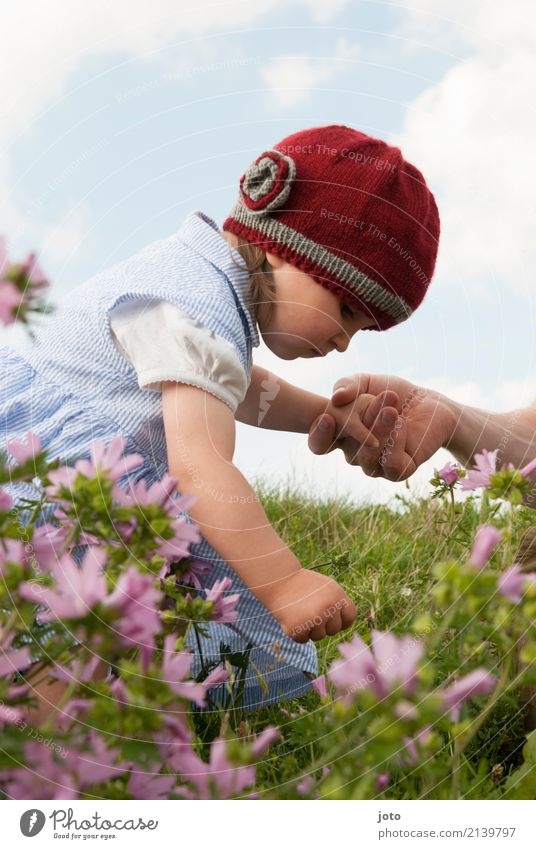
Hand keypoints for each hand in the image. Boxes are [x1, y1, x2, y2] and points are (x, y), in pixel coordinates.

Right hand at [259, 569, 355, 643]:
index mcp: (338, 595)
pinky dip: (296, 633)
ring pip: (318, 636)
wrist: (278, 580)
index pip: (349, 618)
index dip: (342, 622)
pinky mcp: (298, 628)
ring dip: (309, 629)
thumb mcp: (326, 587)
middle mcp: (329, 607)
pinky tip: (290, 618)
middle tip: (309, 612)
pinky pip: (303, 640)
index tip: (332, 620)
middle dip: (323, 625)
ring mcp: (314, 618)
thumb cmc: (302, 584)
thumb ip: (337, 603)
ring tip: (299, 613)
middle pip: (333, 630)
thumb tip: (346, 625)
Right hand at [308, 374, 456, 480]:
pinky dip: (394, 444)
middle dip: (360, 422)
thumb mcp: (366, 382)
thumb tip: (335, 398)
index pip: (320, 445)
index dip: (319, 436)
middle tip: (376, 399)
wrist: (428, 402)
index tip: (328, 417)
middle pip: (347, 449)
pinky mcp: (400, 470)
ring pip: (366, 458)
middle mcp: (356, 454)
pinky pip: (390, 465)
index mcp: (342, 436)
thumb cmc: (392, 394)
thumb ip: (347, 384)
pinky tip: (401, 425)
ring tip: (390, 409)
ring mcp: (376, 465)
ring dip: (378, 431)